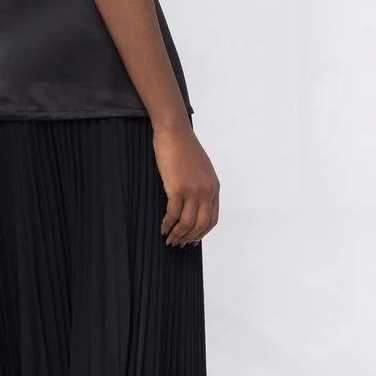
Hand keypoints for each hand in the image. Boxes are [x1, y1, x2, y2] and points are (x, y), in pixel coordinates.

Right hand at [153, 124, 219, 244]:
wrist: (174, 131)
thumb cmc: (183, 148)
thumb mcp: (200, 169)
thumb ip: (201, 185)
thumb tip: (193, 203)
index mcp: (214, 187)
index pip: (212, 219)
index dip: (201, 233)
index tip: (192, 239)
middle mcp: (206, 191)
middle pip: (201, 225)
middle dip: (189, 238)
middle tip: (178, 244)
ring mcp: (193, 190)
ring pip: (187, 223)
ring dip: (177, 235)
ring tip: (169, 240)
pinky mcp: (178, 188)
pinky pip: (173, 214)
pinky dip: (167, 224)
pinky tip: (162, 228)